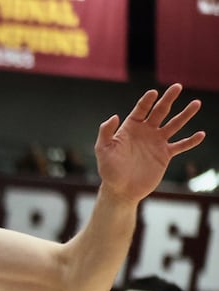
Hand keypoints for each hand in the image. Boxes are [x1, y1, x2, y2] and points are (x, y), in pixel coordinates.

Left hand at [95, 84, 204, 203]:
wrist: (120, 190)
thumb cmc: (109, 171)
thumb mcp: (103, 150)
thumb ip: (106, 133)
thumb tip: (114, 116)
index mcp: (130, 128)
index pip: (141, 109)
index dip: (147, 101)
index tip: (154, 93)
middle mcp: (146, 132)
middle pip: (160, 111)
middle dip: (168, 99)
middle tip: (177, 86)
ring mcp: (157, 142)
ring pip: (174, 124)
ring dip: (185, 114)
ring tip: (196, 103)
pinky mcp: (165, 155)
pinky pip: (180, 145)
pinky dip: (190, 141)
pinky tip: (200, 134)